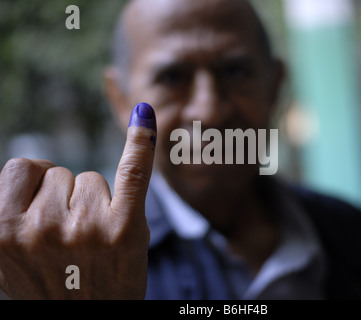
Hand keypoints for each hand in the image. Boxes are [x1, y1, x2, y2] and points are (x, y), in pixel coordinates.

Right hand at [0, 103, 156, 298]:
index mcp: (1, 231)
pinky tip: (143, 116)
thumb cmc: (50, 284)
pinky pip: (133, 171)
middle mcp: (41, 228)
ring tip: (93, 243)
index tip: (46, 206)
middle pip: (62, 174)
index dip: (38, 183)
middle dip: (69, 199)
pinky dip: (140, 141)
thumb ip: (9, 210)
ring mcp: (85, 227)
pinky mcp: (125, 228)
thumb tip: (29, 162)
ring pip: (93, 178)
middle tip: (72, 242)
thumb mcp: (11, 253)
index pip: (22, 168)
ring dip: (95, 203)